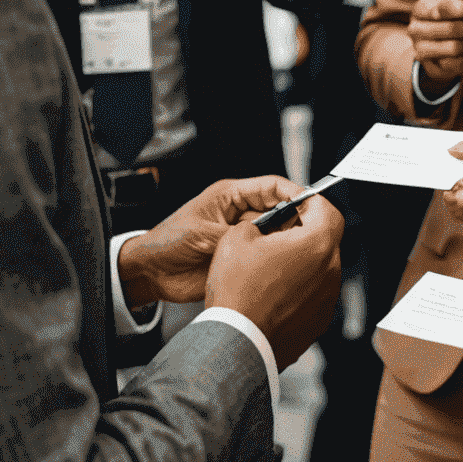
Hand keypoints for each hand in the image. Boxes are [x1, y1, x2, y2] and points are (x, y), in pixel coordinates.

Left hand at [115, 175, 301, 305]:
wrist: (150, 273)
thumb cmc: (167, 242)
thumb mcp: (201, 233)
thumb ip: (233, 236)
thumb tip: (264, 241)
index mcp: (232, 197)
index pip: (272, 187)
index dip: (294, 193)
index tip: (312, 204)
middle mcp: (241, 215)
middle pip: (280, 211)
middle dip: (295, 220)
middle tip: (309, 234)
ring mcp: (242, 238)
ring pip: (276, 236)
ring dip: (285, 243)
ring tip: (296, 253)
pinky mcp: (241, 259)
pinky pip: (265, 258)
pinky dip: (274, 262)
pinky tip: (282, 269)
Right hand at [205, 194, 343, 370]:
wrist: (236, 344)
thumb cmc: (238, 295)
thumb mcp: (237, 238)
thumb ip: (257, 222)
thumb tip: (260, 226)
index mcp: (316, 245)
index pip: (326, 209)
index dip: (309, 202)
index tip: (296, 204)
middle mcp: (330, 271)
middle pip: (324, 240)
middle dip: (303, 233)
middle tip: (277, 234)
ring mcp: (327, 299)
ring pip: (319, 268)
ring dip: (300, 263)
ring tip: (269, 269)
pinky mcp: (318, 321)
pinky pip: (312, 295)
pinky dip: (297, 290)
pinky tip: (271, 294)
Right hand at [408, 0, 462, 89]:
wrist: (436, 42)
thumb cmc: (446, 18)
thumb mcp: (448, 6)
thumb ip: (459, 6)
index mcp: (420, 10)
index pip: (435, 9)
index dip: (453, 9)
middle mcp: (416, 30)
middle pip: (448, 30)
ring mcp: (422, 51)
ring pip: (455, 49)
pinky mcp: (434, 67)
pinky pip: (459, 64)